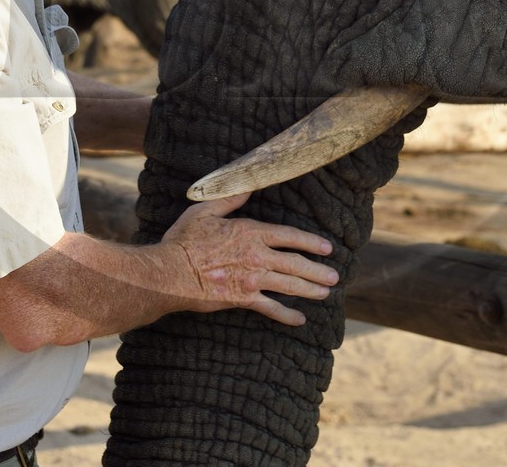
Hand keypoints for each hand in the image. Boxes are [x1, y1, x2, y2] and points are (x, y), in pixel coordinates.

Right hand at [161, 191, 338, 325]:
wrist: (171, 272)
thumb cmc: (185, 240)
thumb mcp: (205, 211)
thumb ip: (230, 199)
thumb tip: (249, 187)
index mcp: (251, 232)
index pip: (290, 236)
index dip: (311, 242)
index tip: (327, 248)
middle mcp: (257, 256)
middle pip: (296, 263)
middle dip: (318, 270)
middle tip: (334, 276)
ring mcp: (252, 279)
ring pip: (289, 285)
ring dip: (310, 290)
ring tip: (325, 293)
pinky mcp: (243, 299)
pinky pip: (270, 308)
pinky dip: (286, 315)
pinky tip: (299, 319)